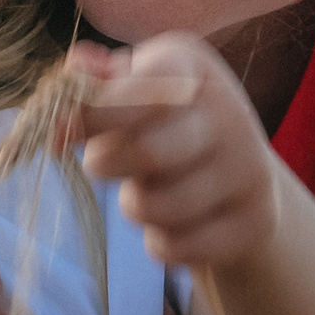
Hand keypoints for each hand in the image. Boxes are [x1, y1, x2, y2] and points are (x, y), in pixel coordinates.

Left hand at [63, 36, 281, 271]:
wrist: (240, 174)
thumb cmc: (167, 123)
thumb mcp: (136, 89)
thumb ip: (98, 82)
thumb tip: (73, 72)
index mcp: (192, 68)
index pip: (139, 89)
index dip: (90, 114)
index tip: (58, 132)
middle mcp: (229, 110)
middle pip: (148, 152)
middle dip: (105, 164)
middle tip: (97, 164)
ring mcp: (249, 166)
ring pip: (159, 206)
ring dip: (133, 205)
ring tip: (142, 192)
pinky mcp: (256, 218)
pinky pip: (180, 246)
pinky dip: (159, 242)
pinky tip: (169, 224)